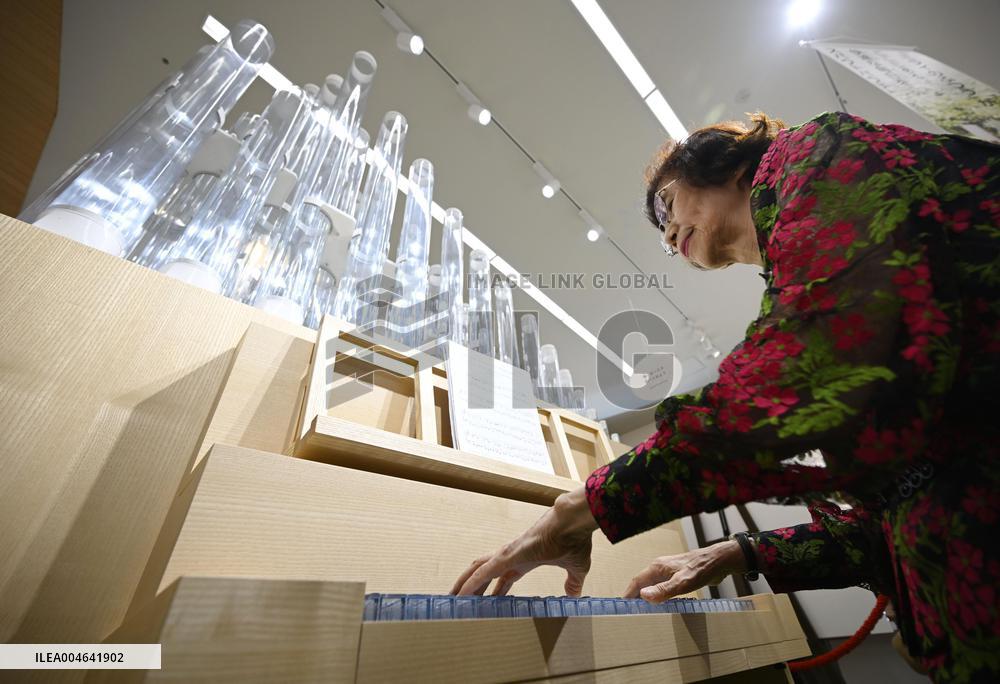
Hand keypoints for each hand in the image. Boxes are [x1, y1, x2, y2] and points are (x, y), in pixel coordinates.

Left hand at [451, 487, 598, 596]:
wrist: (574, 522)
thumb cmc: (574, 539)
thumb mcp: (575, 568)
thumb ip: (572, 582)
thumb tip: (574, 595)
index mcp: (525, 560)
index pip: (503, 579)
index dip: (494, 592)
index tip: (487, 604)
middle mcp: (512, 557)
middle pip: (485, 574)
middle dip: (473, 589)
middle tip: (461, 603)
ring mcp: (507, 555)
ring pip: (477, 570)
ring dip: (464, 585)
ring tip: (452, 599)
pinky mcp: (507, 555)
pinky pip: (483, 572)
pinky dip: (471, 583)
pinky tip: (462, 594)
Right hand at [624, 540, 746, 602]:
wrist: (719, 561)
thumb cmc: (701, 568)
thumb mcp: (682, 582)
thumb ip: (663, 590)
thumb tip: (643, 596)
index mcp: (657, 567)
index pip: (636, 581)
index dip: (628, 594)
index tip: (622, 607)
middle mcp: (660, 568)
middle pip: (642, 583)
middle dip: (635, 597)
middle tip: (631, 612)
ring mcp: (669, 572)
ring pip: (652, 585)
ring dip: (646, 597)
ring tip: (642, 611)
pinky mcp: (677, 576)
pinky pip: (662, 587)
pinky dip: (658, 596)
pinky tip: (661, 604)